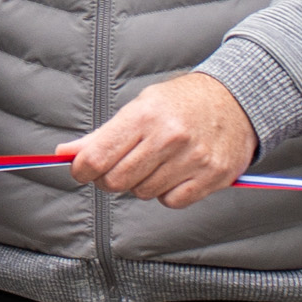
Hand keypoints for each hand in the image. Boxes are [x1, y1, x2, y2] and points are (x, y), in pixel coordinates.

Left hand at [70, 72, 256, 210]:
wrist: (235, 100)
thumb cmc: (183, 103)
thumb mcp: (141, 106)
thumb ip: (103, 135)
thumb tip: (65, 152)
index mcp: (145, 115)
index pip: (97, 157)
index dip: (82, 170)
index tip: (83, 170)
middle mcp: (169, 137)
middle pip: (117, 181)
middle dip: (110, 179)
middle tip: (119, 167)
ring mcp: (193, 158)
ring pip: (143, 193)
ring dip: (142, 184)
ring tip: (156, 163)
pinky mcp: (212, 176)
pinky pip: (172, 201)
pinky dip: (168, 193)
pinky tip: (175, 173)